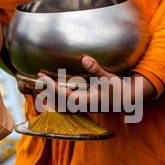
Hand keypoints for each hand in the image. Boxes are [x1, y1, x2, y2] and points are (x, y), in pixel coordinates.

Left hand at [36, 56, 158, 116]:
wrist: (128, 101)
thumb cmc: (119, 90)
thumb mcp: (108, 79)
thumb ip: (96, 69)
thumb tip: (85, 58)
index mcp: (85, 100)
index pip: (62, 95)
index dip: (51, 87)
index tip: (42, 78)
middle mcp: (81, 105)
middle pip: (57, 101)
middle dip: (46, 90)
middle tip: (37, 78)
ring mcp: (82, 105)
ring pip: (60, 104)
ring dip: (49, 95)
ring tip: (41, 85)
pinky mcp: (84, 104)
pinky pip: (66, 104)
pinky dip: (57, 98)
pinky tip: (53, 92)